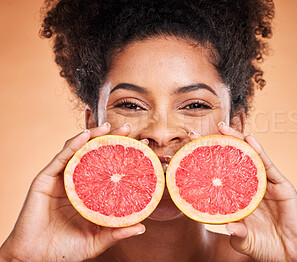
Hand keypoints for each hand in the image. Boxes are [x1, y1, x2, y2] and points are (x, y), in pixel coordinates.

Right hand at [0, 123, 145, 261]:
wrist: (35, 260)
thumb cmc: (65, 249)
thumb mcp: (97, 239)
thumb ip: (117, 231)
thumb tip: (142, 227)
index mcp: (88, 193)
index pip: (108, 168)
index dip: (123, 155)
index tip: (143, 147)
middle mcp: (75, 182)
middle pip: (95, 154)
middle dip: (111, 138)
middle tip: (128, 128)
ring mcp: (60, 179)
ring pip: (78, 150)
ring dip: (94, 135)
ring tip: (109, 126)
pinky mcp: (45, 180)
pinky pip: (61, 158)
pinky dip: (74, 144)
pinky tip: (86, 136)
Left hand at [189, 123, 296, 261]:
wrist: (292, 253)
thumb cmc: (266, 247)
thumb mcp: (245, 240)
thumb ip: (237, 233)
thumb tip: (227, 226)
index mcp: (239, 198)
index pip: (219, 176)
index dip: (205, 163)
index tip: (187, 153)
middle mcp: (250, 187)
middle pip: (232, 161)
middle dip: (216, 146)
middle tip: (198, 134)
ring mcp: (266, 184)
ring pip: (249, 157)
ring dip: (236, 140)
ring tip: (222, 128)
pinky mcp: (281, 185)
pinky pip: (268, 165)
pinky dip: (259, 151)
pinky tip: (249, 139)